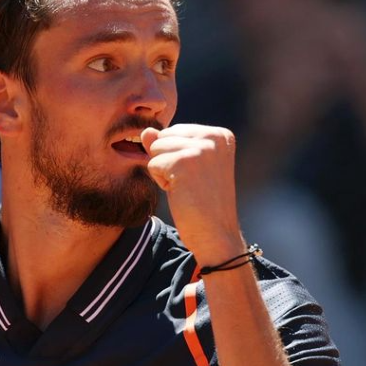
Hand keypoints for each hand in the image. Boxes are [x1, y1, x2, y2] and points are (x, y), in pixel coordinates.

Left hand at [140, 124, 245, 265]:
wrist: (216, 234)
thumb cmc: (202, 204)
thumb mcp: (186, 168)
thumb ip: (168, 145)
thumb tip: (145, 130)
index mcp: (220, 135)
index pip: (175, 131)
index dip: (176, 157)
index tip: (197, 176)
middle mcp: (214, 137)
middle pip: (164, 137)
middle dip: (168, 162)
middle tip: (190, 184)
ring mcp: (201, 148)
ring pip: (156, 149)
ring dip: (164, 172)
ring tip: (186, 188)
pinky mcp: (184, 162)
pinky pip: (152, 164)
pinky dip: (161, 182)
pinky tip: (180, 193)